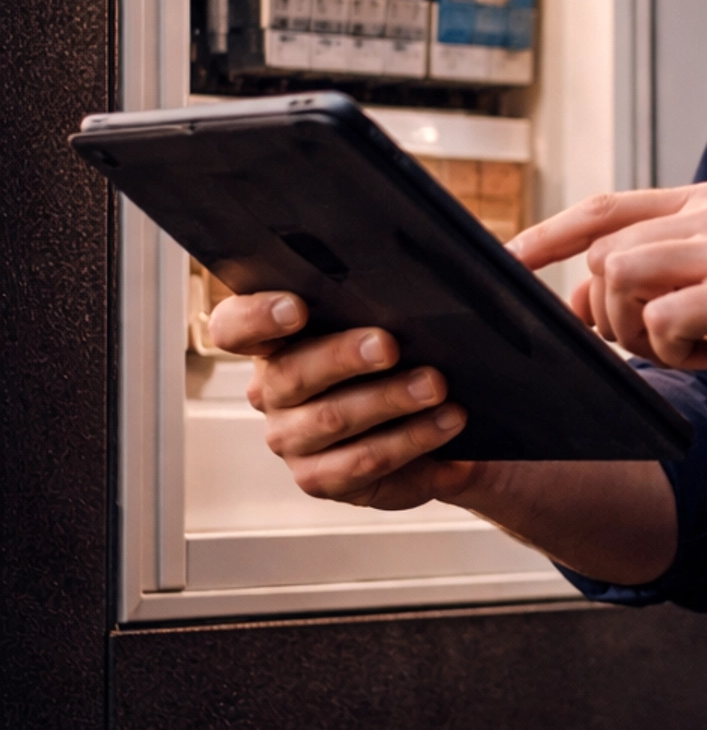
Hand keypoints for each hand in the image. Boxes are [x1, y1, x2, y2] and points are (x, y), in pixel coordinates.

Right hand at [209, 291, 474, 510]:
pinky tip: (449, 429)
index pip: (234, 324)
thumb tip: (445, 251)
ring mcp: (292, 438)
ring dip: (388, 403)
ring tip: (438, 387)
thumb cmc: (417, 342)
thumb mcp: (408, 306)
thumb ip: (404, 281)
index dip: (256, 316)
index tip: (296, 306)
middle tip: (391, 343)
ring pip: (331, 422)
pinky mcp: (324, 479)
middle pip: (290, 373)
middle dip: (344, 355)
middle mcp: (272, 388)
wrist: (447, 412)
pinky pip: (362, 465)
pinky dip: (410, 445)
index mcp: (275, 336)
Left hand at [512, 184, 706, 428]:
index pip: (604, 208)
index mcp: (706, 205)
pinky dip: (673, 352)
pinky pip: (663, 320)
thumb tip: (568, 303)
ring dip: (637, 332)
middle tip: (656, 344)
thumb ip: (642, 290)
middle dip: (608, 313)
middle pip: (605, 252)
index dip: (548, 234)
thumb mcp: (705, 302)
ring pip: (622, 279)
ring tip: (688, 350)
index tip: (508, 258)